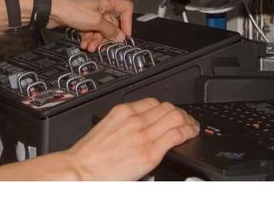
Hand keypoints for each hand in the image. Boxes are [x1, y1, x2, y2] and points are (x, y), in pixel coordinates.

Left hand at [48, 0, 133, 50]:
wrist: (51, 11)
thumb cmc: (70, 9)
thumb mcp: (95, 21)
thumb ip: (110, 29)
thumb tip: (120, 36)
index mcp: (105, 2)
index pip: (125, 8)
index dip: (127, 22)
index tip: (124, 34)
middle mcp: (99, 6)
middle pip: (111, 23)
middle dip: (107, 36)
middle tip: (104, 44)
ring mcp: (90, 13)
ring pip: (100, 29)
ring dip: (96, 40)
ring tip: (90, 46)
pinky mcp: (81, 19)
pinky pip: (90, 31)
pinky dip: (88, 38)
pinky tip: (84, 43)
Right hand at [63, 98, 199, 180]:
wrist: (81, 169)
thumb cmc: (89, 155)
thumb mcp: (106, 128)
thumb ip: (124, 124)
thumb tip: (138, 125)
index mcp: (122, 111)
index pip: (153, 102)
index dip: (166, 108)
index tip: (171, 113)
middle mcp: (134, 119)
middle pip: (167, 107)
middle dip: (180, 113)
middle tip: (185, 120)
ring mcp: (143, 135)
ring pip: (175, 117)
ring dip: (187, 121)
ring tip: (192, 127)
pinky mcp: (150, 152)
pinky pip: (176, 135)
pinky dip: (188, 132)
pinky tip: (190, 134)